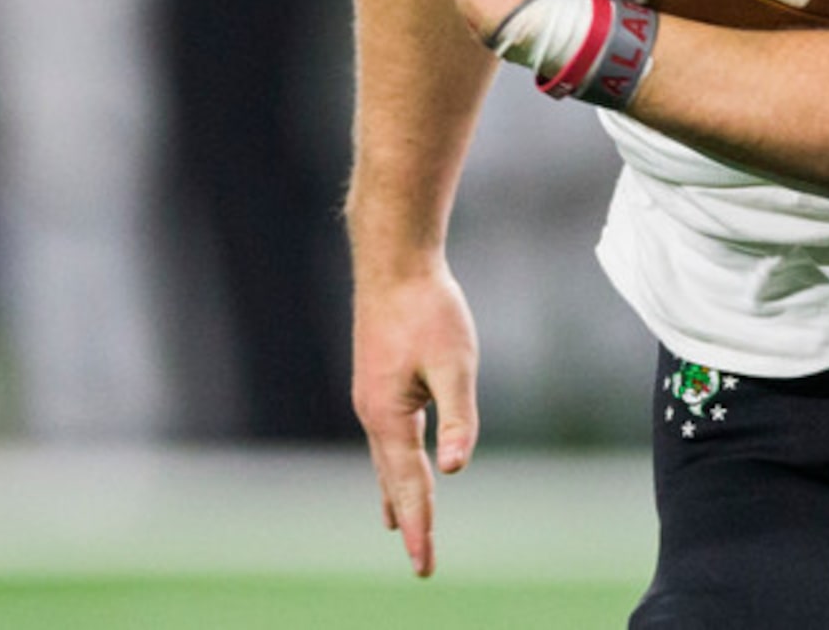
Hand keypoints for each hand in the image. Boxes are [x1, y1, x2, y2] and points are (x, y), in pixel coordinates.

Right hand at [354, 262, 480, 578]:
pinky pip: (386, 437)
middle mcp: (373, 412)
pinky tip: (395, 463)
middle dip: (408, 520)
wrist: (395, 262)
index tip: (423, 565)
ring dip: (395, 493)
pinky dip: (392, 463)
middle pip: (393, 479)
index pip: (408, 484)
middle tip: (421, 562)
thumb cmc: (428, 308)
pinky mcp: (377, 380)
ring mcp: (371, 396)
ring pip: (386, 458)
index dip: (420, 525)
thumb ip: (457, 418)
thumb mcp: (455, 364)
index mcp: (389, 415)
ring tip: (398, 526)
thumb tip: (455, 469)